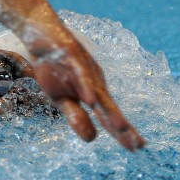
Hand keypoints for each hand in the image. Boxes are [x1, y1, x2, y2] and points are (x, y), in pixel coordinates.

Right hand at [31, 34, 144, 150]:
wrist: (40, 30)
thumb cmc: (53, 65)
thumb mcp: (61, 96)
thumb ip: (75, 115)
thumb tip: (92, 139)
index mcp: (92, 92)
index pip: (109, 116)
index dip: (121, 132)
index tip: (137, 148)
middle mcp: (93, 81)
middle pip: (110, 107)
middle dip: (122, 126)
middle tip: (139, 145)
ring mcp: (83, 68)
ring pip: (98, 92)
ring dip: (110, 111)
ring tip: (122, 128)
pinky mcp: (70, 56)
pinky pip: (80, 73)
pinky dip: (86, 87)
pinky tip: (90, 100)